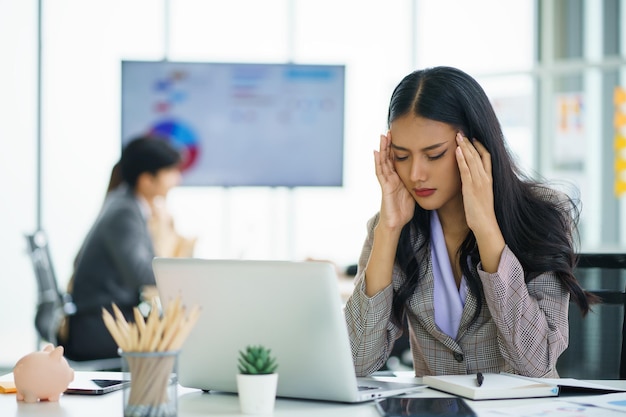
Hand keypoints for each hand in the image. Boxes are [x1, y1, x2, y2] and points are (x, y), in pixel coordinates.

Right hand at [374, 132, 414, 229]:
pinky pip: (380, 172)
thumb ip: (416, 183)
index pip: (396, 160)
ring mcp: (386, 182)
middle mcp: (391, 178)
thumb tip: (427, 176)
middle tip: (389, 130)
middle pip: (388, 158)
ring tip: (382, 136)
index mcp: (398, 178)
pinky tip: (376, 152)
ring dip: (382, 149)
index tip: (399, 135)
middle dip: (388, 144)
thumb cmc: (403, 211)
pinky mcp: (384, 187)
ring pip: (383, 162)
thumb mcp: (413, 193)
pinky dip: (378, 162)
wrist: (396, 224)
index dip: (397, 148)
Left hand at [455, 132, 504, 271]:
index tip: (473, 137)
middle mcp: (486, 178)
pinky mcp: (471, 188)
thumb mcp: (481, 195)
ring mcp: (479, 182)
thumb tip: (470, 179)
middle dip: (470, 142)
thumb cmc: (482, 212)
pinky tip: (457, 150)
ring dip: (465, 147)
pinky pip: (466, 170)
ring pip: (473, 160)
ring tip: (458, 136)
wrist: (486, 224)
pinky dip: (462, 159)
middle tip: (461, 132)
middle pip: (479, 155)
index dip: (479, 146)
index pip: (487, 157)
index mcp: (489, 179)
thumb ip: (477, 184)